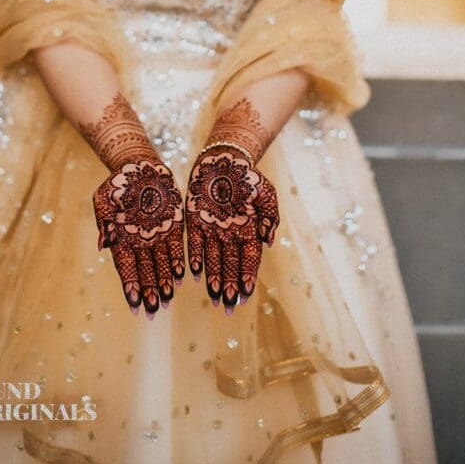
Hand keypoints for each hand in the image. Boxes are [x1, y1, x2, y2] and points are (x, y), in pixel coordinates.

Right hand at [93, 157, 184, 316]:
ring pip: (161, 264)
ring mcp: (157, 234)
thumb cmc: (117, 182)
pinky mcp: (174, 225)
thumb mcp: (105, 199)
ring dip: (163, 282)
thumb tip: (103, 244)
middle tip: (152, 310)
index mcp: (121, 239)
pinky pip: (176, 247)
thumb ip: (105, 221)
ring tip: (166, 300)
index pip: (125, 268)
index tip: (133, 304)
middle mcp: (140, 242)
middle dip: (148, 291)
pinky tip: (180, 277)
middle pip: (144, 271)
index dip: (130, 286)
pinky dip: (177, 262)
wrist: (139, 164)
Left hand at [185, 143, 278, 312]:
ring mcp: (213, 228)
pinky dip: (196, 259)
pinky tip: (195, 275)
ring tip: (214, 298)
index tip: (246, 292)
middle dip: (230, 285)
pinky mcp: (196, 221)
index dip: (248, 275)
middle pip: (231, 265)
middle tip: (228, 306)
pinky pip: (196, 244)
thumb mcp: (265, 192)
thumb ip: (270, 216)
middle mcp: (231, 233)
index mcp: (249, 229)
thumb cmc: (248, 175)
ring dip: (214, 279)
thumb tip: (269, 240)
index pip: (250, 258)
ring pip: (213, 259)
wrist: (224, 157)